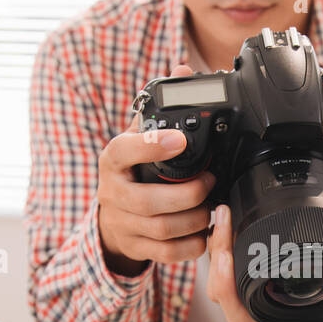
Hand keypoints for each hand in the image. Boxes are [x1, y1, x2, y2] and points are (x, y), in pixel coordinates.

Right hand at [97, 64, 215, 275]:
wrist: (112, 217)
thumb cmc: (132, 171)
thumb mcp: (138, 137)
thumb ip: (160, 108)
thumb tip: (183, 69)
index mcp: (113, 160)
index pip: (123, 150)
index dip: (151, 146)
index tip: (180, 141)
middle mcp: (112, 192)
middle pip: (148, 200)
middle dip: (187, 194)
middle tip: (209, 183)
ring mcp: (121, 223)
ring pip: (161, 228)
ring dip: (194, 219)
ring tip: (210, 208)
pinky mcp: (135, 247)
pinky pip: (166, 253)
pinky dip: (191, 245)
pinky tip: (203, 233)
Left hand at [205, 203, 322, 321]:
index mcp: (275, 312)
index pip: (238, 315)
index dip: (226, 288)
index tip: (227, 255)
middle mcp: (257, 304)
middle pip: (218, 291)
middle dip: (216, 257)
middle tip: (224, 223)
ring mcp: (246, 286)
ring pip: (214, 274)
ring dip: (215, 246)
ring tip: (224, 216)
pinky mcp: (241, 268)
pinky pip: (218, 262)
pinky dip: (218, 241)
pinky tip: (223, 218)